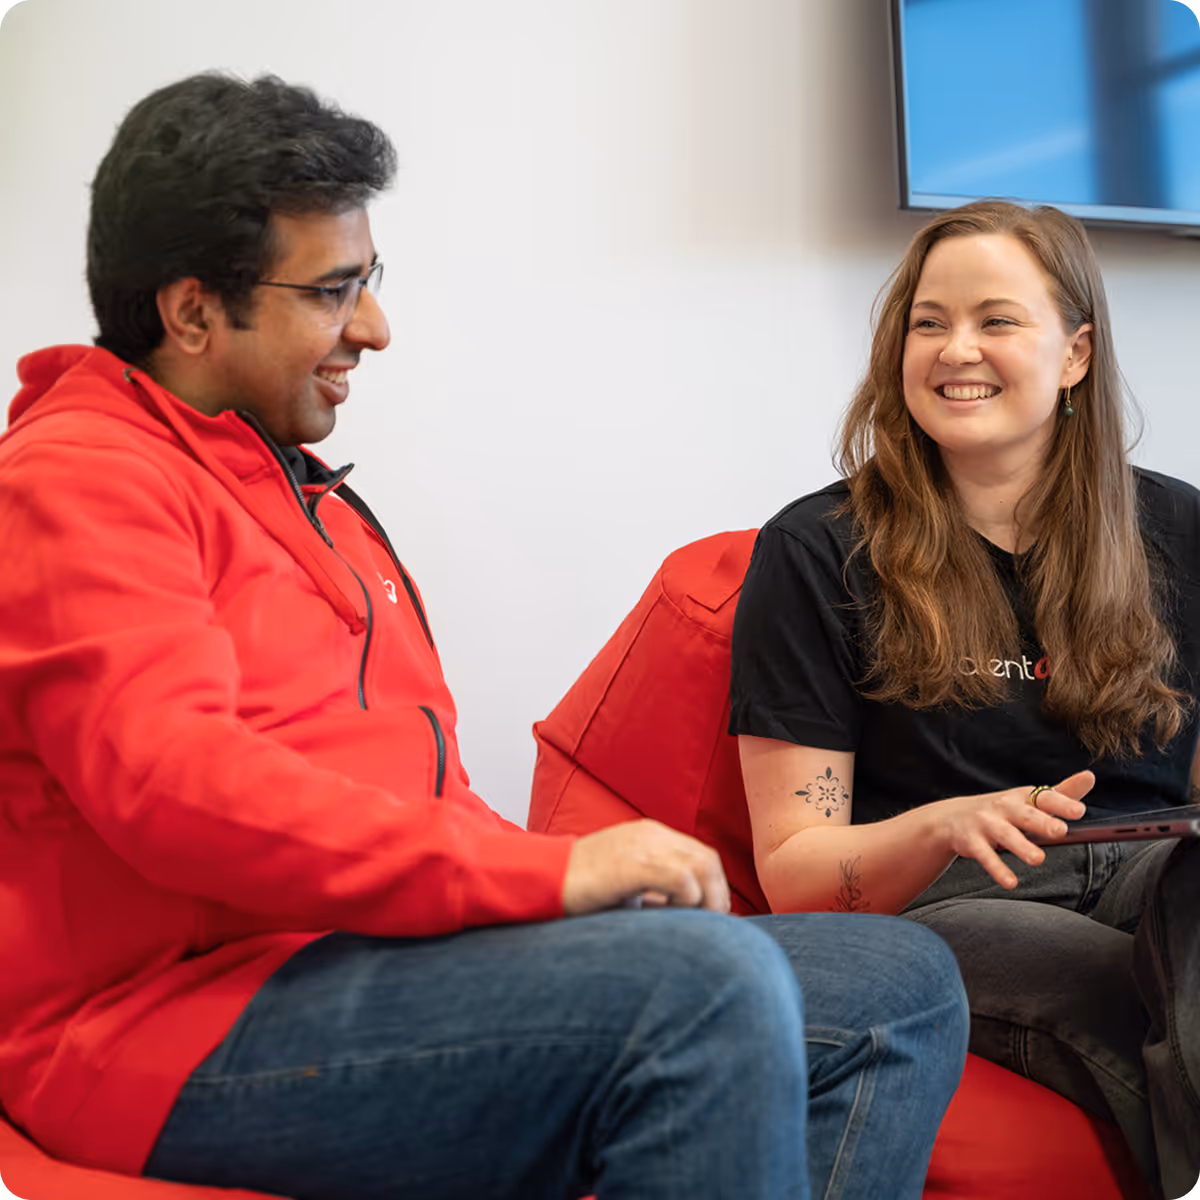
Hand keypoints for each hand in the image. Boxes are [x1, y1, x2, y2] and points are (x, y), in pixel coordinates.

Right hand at [562, 819, 730, 915]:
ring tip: (695, 924)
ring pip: (702, 867)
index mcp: (650, 835)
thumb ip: (654, 890)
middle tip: (709, 926)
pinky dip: (687, 900)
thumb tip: (686, 916)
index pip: (701, 856)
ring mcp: (644, 846)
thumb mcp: (624, 883)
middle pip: (708, 860)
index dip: (713, 888)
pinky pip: (682, 878)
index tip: (710, 917)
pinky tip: (670, 916)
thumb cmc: (579, 887)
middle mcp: (652, 834)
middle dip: (716, 895)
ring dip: (707, 899)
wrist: (542, 878)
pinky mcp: (634, 863)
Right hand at [929, 770, 1093, 889]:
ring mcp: (986, 823)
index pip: (1044, 797)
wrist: (951, 818)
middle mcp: (1004, 807)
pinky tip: (1010, 882)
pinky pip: (985, 856)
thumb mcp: (1027, 801)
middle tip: (1060, 831)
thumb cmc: (1001, 811)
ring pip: (1005, 835)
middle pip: (1025, 815)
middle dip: (1042, 822)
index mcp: (1022, 797)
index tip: (1079, 811)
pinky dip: (997, 869)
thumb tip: (1090, 777)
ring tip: (1038, 859)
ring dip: (1021, 847)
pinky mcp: (972, 841)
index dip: (1062, 803)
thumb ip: (1060, 794)